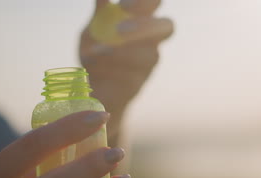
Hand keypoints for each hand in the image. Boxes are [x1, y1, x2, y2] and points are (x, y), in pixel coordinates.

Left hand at [80, 0, 173, 144]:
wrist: (92, 86)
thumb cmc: (95, 51)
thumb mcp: (92, 29)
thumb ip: (100, 13)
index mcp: (143, 19)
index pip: (154, 3)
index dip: (144, 3)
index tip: (123, 7)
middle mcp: (153, 39)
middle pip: (167, 26)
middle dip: (146, 27)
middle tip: (119, 30)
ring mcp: (150, 62)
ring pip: (150, 56)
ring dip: (122, 53)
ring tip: (97, 52)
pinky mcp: (141, 81)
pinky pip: (133, 75)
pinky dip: (111, 70)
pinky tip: (94, 66)